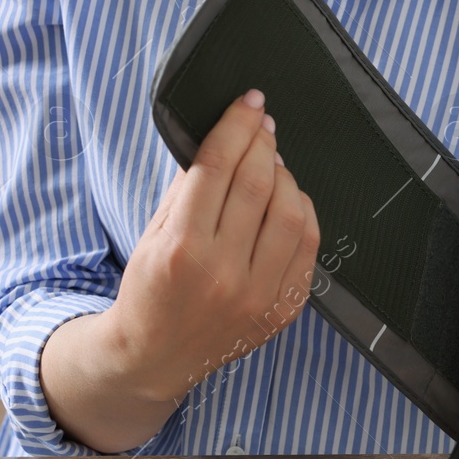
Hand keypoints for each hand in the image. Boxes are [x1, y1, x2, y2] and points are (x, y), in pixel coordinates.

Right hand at [103, 89, 319, 401]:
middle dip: (262, 142)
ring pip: (291, 211)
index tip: (249, 102)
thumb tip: (225, 140)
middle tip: (261, 124)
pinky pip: (308, 246)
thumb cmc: (150, 290)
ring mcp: (257, 294)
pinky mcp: (281, 309)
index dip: (237, 126)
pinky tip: (288, 200)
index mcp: (181, 248)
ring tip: (271, 164)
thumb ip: (187, 188)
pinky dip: (303, 212)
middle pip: (258, 183)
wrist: (155, 356)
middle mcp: (222, 272)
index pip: (218, 168)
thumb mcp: (152, 233)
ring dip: (285, 175)